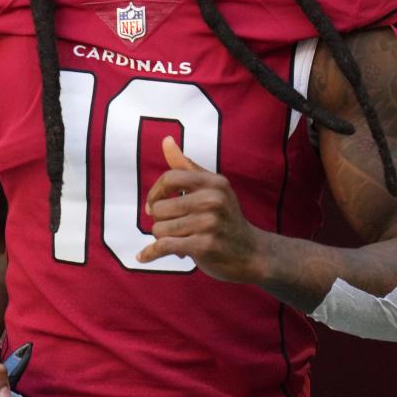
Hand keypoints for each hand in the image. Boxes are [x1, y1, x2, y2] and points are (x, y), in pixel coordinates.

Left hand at [139, 136, 268, 283]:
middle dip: (160, 221)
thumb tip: (166, 140)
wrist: (252, 253)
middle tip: (176, 229)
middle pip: (160, 208)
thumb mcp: (211, 188)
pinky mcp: (205, 246)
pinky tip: (143, 256)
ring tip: (180, 240)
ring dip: (163, 238)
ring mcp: (210, 223)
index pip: (169, 178)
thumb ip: (186, 166)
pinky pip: (163, 246)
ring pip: (159, 228)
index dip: (154, 193)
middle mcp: (213, 199)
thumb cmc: (225, 218)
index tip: (153, 206)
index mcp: (214, 182)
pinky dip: (150, 253)